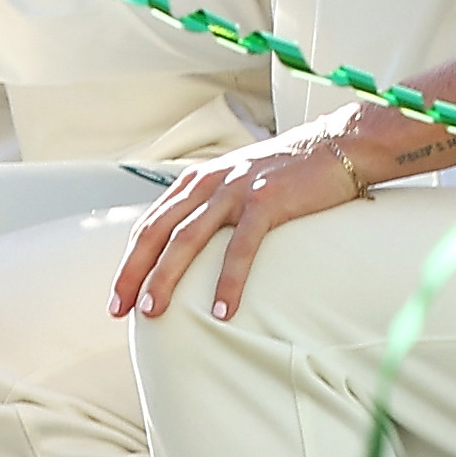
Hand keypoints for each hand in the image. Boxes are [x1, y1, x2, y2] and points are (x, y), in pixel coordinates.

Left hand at [113, 122, 370, 322]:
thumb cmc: (288, 172)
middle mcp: (209, 182)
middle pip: (158, 232)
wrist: (336, 145)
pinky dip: (228, 280)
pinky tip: (222, 308)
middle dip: (134, 273)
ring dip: (166, 277)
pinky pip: (241, 247)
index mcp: (197, 180)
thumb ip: (210, 207)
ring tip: (155, 311)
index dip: (129, 261)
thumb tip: (189, 248)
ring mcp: (236, 190)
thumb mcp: (237, 182)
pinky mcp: (267, 201)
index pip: (150, 224)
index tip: (119, 296)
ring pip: (188, 238)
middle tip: (120, 310)